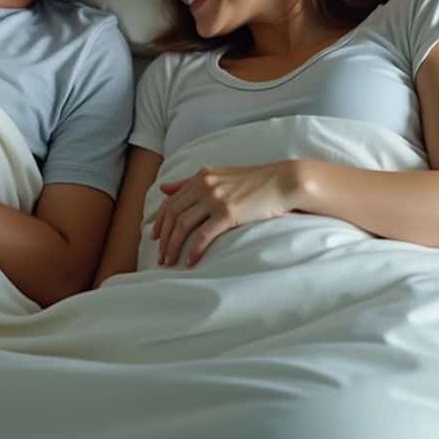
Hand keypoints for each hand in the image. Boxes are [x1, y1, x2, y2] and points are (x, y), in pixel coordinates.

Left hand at [151, 160, 304, 267]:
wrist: (284, 181)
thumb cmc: (256, 182)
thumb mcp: (219, 176)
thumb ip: (190, 182)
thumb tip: (164, 189)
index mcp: (201, 176)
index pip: (171, 201)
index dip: (160, 221)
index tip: (155, 237)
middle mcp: (204, 185)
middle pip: (173, 214)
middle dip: (163, 238)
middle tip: (160, 256)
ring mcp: (215, 198)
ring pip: (183, 225)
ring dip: (173, 246)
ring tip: (170, 262)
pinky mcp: (228, 212)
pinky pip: (203, 234)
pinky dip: (194, 250)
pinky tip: (190, 261)